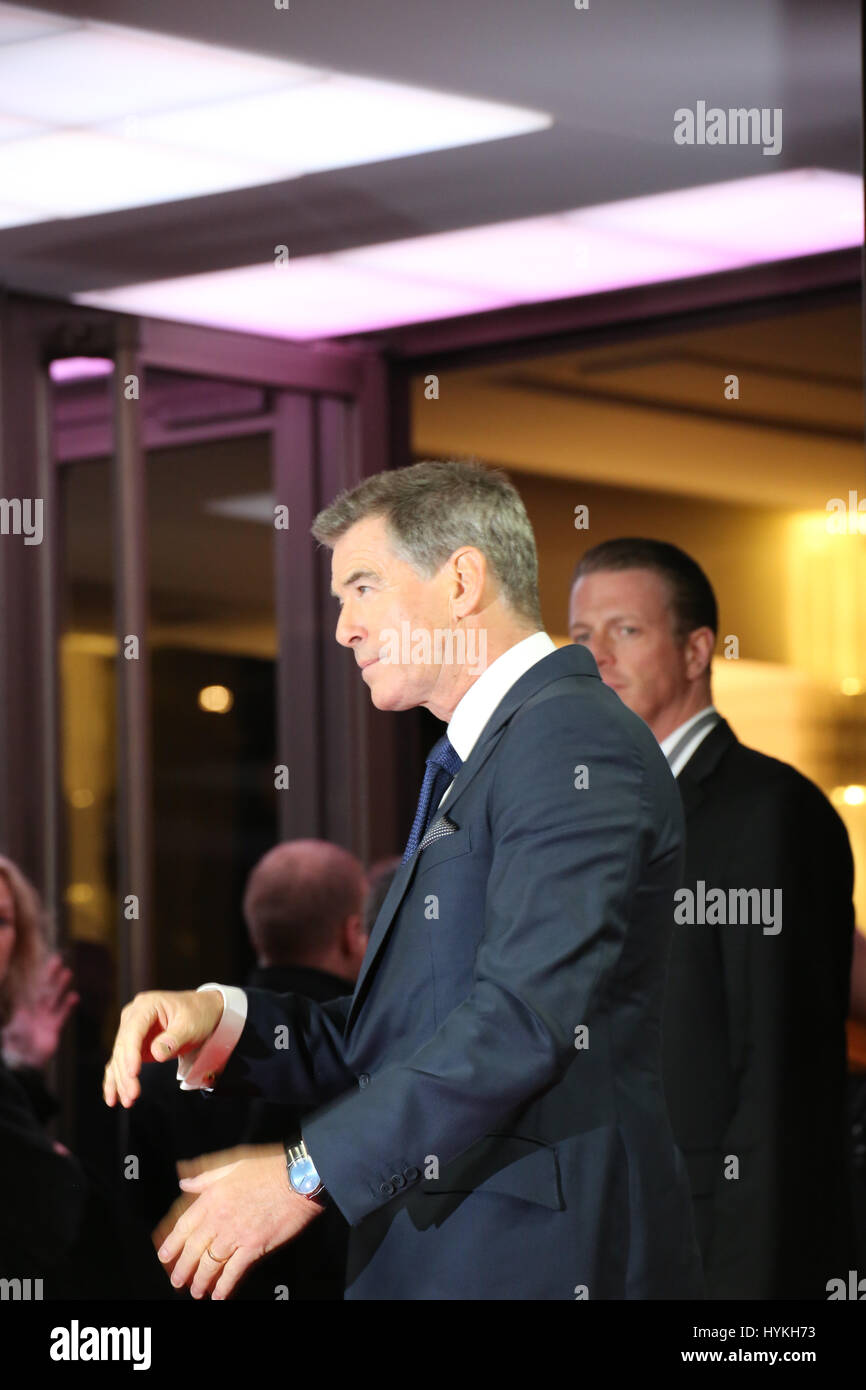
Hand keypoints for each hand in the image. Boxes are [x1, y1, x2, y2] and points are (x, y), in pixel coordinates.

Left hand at [2, 952, 78, 1068]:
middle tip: (57, 959)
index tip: (39, 960)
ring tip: (68, 973)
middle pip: (43, 988)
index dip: (33, 974)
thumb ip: (10, 1001)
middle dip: (49, 975)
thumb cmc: (11, 1041)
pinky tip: (74, 996)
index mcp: (19, 1007)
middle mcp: (32, 1011)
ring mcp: (43, 1019)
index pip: (27, 986)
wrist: (20, 1063)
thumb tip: (4, 973)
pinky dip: (67, 1006)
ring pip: (53, 998)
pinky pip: (62, 1015)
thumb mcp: (8, 1019)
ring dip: (60, 986)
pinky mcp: (52, 1029)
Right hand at [103, 989, 223, 1108]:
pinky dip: (117, 1079)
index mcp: (146, 1005)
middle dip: (126, 1073)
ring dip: (121, 1080)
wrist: (203, 1011)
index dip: (130, 1053)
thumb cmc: (197, 1014)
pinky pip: (121, 1062)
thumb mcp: (190, 1024)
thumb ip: (174, 1038)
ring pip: (119, 1058)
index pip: (133, 1031)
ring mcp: (131, 1030)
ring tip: (128, 1101)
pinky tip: (113, 1097)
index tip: (133, 1073)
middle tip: (133, 1096)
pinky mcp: (134, 1044)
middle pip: (123, 1047)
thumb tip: (156, 1054)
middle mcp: (133, 1016)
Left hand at [154, 1144, 324, 1299]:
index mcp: (212, 1197)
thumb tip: (184, 1182)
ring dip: (201, 1280)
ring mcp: (236, 1234)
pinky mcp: (254, 1246)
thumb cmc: (269, 1169)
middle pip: (194, 1249)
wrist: (298, 1178)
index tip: (164, 1256)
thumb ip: (205, 1177)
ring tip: (196, 1291)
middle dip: (183, 1268)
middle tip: (177, 1280)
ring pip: (210, 1263)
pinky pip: (234, 1271)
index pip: (184, 1226)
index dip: (172, 1244)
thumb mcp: (233, 1165)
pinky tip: (219, 1295)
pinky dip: (225, 1285)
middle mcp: (220, 1218)